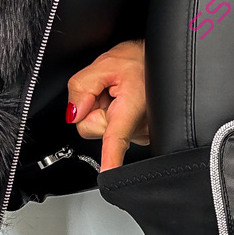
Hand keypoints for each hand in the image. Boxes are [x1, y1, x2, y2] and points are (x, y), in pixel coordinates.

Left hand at [66, 40, 148, 170]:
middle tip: (107, 90)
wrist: (159, 60)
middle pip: (94, 130)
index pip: (117, 138)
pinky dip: (112, 115)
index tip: (109, 174)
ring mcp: (141, 134)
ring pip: (102, 130)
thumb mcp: (106, 64)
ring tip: (119, 93)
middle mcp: (140, 127)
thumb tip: (73, 112)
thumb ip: (82, 86)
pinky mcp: (139, 135)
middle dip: (92, 109)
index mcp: (131, 109)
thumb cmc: (141, 61)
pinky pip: (112, 130)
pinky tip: (123, 101)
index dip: (111, 158)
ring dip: (104, 111)